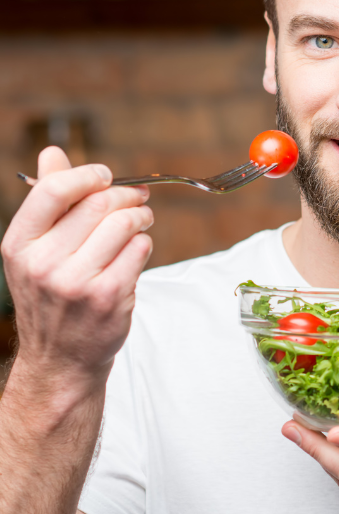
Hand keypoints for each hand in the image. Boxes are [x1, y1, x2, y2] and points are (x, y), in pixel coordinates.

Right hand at [1, 147, 152, 380]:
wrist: (61, 360)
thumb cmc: (52, 298)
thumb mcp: (35, 251)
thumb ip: (48, 201)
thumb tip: (53, 153)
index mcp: (20, 244)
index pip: (54, 190)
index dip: (87, 175)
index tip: (106, 176)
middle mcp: (43, 263)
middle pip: (97, 204)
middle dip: (125, 195)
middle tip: (137, 199)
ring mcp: (77, 282)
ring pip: (123, 224)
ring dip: (140, 216)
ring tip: (141, 220)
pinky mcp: (109, 297)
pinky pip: (139, 250)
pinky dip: (144, 244)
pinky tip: (137, 250)